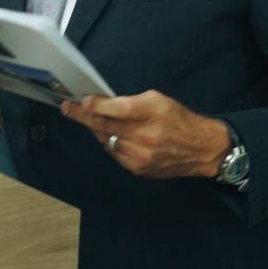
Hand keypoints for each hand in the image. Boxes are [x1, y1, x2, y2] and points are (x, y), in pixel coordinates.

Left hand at [60, 90, 230, 178]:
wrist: (200, 149)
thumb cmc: (178, 119)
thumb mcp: (158, 100)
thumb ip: (131, 101)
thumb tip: (104, 104)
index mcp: (152, 113)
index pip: (118, 109)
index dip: (97, 106)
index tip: (80, 101)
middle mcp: (145, 136)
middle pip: (105, 126)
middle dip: (83, 116)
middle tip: (67, 108)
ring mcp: (140, 155)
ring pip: (107, 141)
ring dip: (98, 130)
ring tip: (95, 120)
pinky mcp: (138, 168)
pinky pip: (115, 153)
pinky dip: (111, 143)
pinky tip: (116, 136)